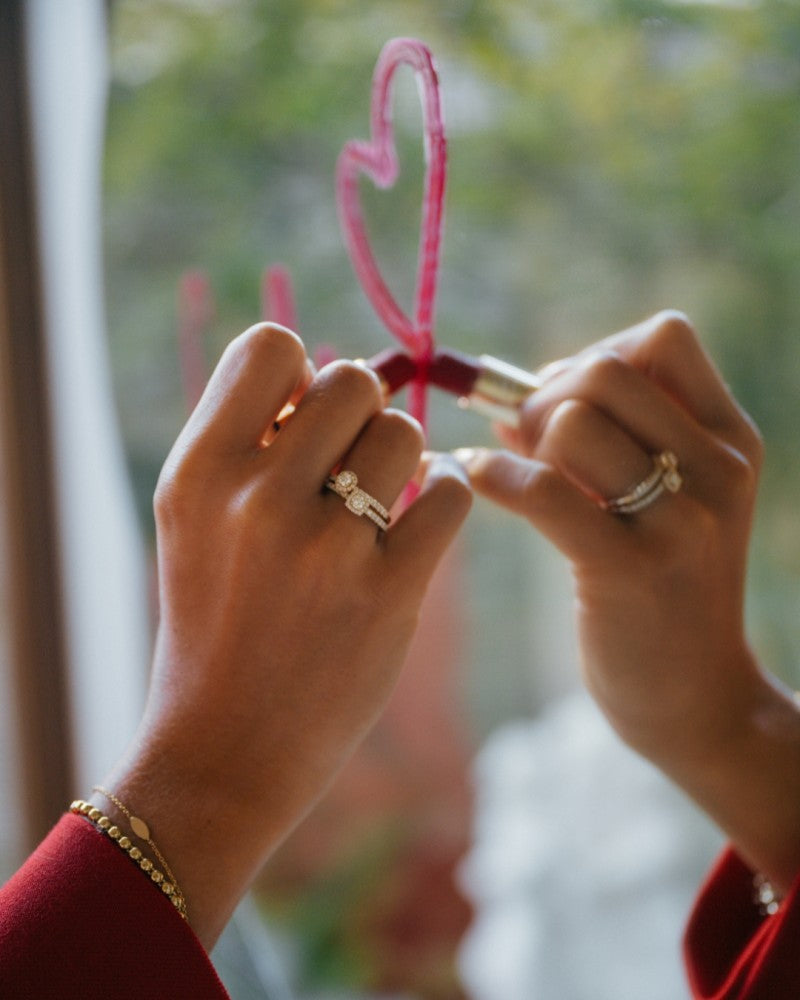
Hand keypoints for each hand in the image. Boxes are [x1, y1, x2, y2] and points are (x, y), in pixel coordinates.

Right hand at [98, 323, 470, 946]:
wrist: (224, 750)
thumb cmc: (212, 624)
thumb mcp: (192, 523)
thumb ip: (246, 441)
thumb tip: (325, 376)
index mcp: (199, 472)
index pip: (272, 345)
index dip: (299, 373)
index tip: (300, 422)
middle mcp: (259, 498)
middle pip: (353, 380)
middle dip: (358, 415)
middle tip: (346, 467)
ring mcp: (327, 546)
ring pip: (405, 432)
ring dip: (402, 459)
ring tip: (378, 503)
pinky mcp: (389, 591)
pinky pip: (451, 491)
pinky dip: (445, 497)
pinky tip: (417, 524)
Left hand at [459, 311, 799, 889]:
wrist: (695, 697)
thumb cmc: (659, 588)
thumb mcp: (656, 501)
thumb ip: (593, 439)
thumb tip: (504, 395)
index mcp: (728, 439)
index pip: (663, 337)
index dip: (596, 355)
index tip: (568, 405)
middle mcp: (717, 469)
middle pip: (604, 370)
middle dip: (546, 398)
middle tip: (534, 448)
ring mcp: (680, 521)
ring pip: (572, 419)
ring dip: (527, 442)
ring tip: (524, 478)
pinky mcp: (630, 571)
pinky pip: (543, 490)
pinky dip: (494, 474)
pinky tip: (475, 477)